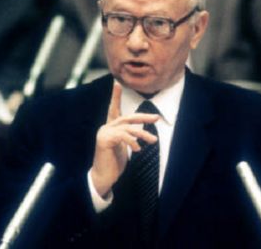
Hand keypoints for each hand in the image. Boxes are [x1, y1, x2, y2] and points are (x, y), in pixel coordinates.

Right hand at [90, 82, 158, 197]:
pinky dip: (132, 141)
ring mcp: (103, 133)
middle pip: (127, 117)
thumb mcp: (124, 146)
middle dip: (144, 116)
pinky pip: (122, 136)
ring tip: (153, 141)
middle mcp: (106, 127)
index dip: (115, 96)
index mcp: (110, 127)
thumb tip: (141, 132)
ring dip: (143, 133)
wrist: (103, 177)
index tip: (116, 83)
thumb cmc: (114, 162)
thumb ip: (129, 136)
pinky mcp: (104, 140)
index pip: (113, 108)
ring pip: (128, 128)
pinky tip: (137, 149)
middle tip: (156, 117)